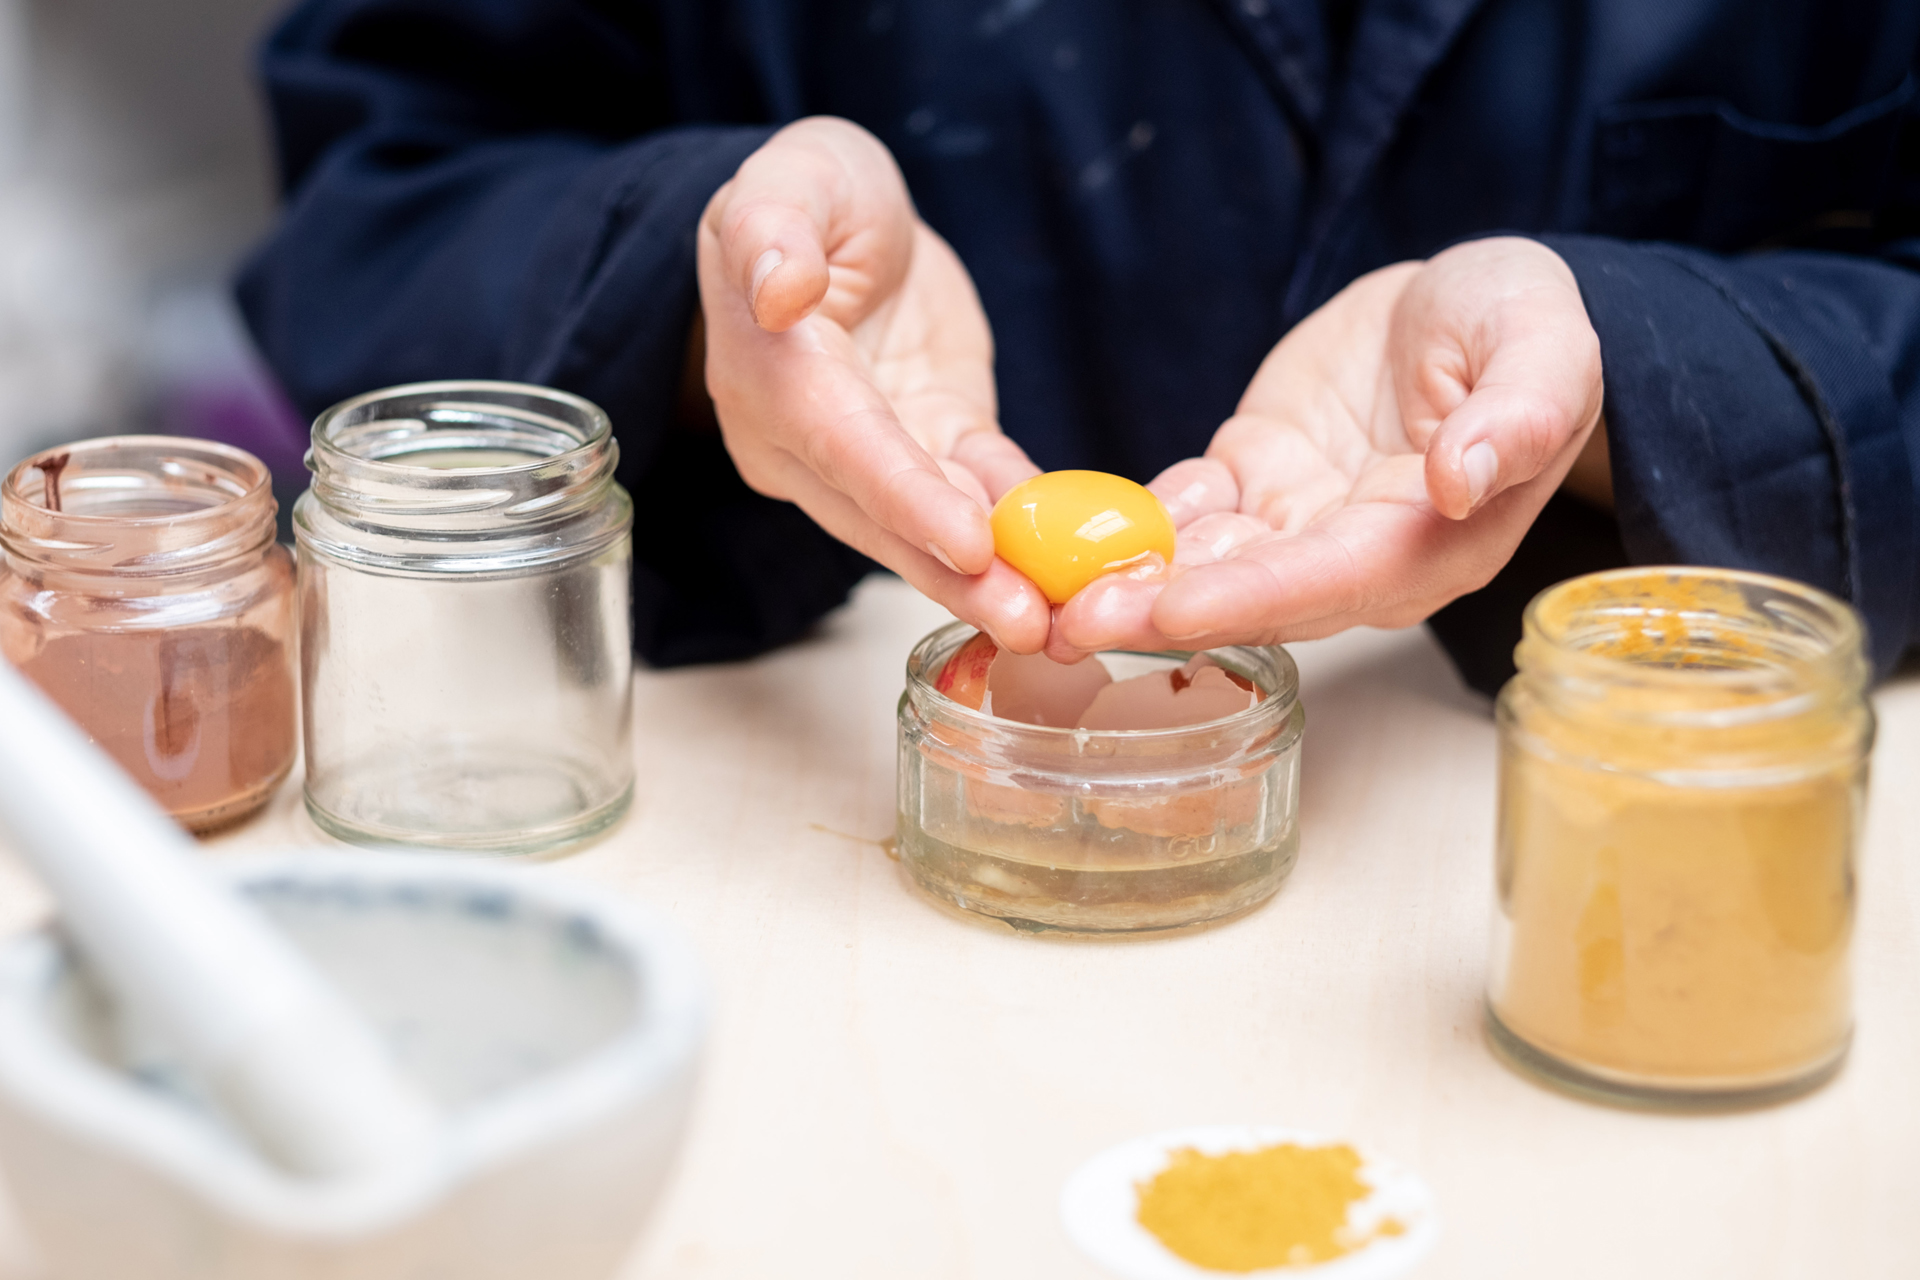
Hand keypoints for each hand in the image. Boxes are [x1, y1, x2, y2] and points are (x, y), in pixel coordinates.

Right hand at [697, 117, 1048, 650]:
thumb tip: (779, 289)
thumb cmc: (808, 193)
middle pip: (886, 516)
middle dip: (958, 574)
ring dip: (993, 579)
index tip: (969, 542)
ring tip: (1057, 624)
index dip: (906, 497)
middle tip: (1030, 622)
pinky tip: (1075, 570)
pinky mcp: (930, 445)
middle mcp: (807, 441)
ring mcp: (868, 456)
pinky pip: (979, 492)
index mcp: (772, 375)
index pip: (844, 446)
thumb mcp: (790, 180)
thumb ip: (771, 231)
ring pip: (932, 526)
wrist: (841, 219)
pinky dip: (1023, 529)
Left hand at [1050, 237, 1603, 656]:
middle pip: (1250, 596)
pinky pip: (1183, 510)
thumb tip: (1463, 479)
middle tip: (1065, 620)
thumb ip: (1518, 414)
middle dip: (1158, 611)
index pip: (1331, 582)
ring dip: (1123, 577)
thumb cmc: (1526, 324)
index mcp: (1433, 543)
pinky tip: (1058, 525)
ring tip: (1036, 588)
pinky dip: (1125, 520)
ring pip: (1201, 564)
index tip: (1171, 608)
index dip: (1250, 598)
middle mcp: (1355, 556)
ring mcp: (1297, 523)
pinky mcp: (1253, 481)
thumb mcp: (1547, 347)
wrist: (1475, 302)